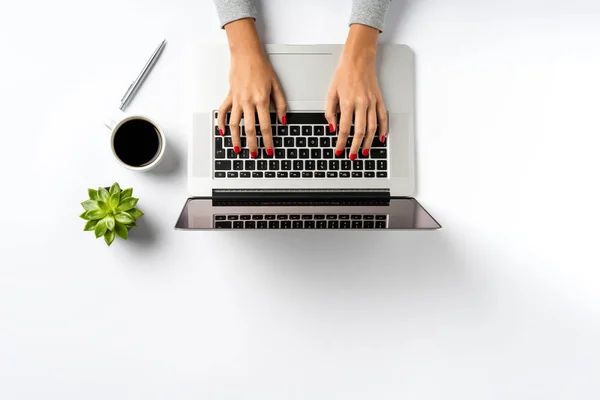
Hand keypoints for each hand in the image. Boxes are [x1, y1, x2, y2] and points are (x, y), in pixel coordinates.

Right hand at [217, 19, 286, 158]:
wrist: (246, 54)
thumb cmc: (261, 68)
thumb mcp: (276, 85)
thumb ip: (281, 104)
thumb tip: (283, 121)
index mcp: (261, 100)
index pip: (266, 126)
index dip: (268, 141)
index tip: (269, 150)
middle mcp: (248, 102)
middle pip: (249, 129)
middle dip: (252, 144)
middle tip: (255, 154)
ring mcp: (237, 100)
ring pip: (234, 124)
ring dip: (236, 138)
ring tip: (238, 149)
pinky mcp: (229, 96)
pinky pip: (222, 112)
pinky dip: (221, 123)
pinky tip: (222, 132)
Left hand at [325, 24, 387, 159]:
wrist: (358, 59)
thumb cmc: (344, 74)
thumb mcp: (331, 92)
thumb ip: (330, 112)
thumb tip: (333, 128)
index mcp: (348, 102)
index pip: (344, 128)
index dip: (341, 142)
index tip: (339, 151)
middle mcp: (361, 103)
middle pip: (360, 131)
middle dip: (355, 146)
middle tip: (352, 156)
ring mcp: (372, 102)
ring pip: (372, 127)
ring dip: (369, 142)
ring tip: (365, 151)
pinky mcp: (379, 99)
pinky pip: (383, 117)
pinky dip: (383, 129)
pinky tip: (381, 138)